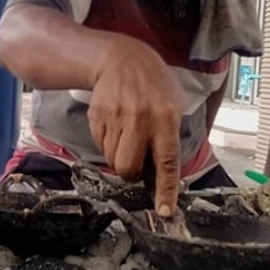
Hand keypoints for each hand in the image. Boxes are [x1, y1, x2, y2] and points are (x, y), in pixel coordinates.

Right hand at [87, 37, 182, 216]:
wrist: (120, 58)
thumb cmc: (153, 85)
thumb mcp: (172, 105)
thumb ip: (167, 138)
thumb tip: (160, 175)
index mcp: (165, 118)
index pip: (167, 162)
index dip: (165, 190)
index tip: (165, 211)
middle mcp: (140, 120)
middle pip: (128, 168)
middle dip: (130, 173)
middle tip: (135, 161)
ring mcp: (115, 118)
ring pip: (112, 160)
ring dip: (119, 155)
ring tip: (127, 133)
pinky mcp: (97, 117)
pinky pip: (100, 146)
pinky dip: (108, 142)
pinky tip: (115, 123)